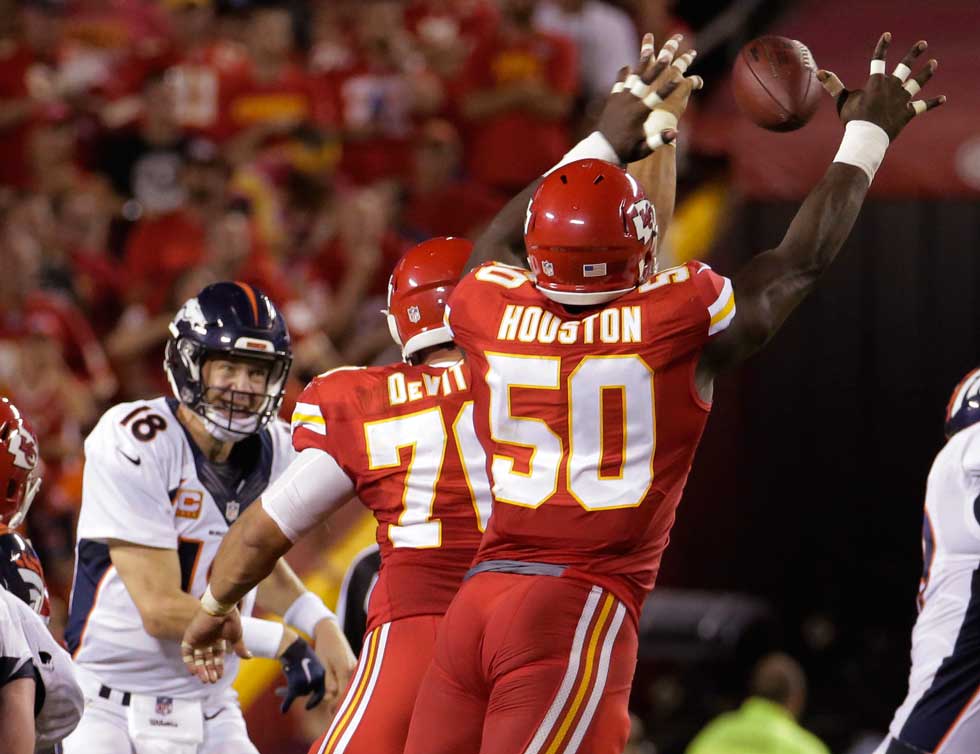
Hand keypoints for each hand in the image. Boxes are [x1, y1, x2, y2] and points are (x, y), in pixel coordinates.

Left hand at [181, 607, 248, 684]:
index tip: (220, 676)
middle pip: (207, 659)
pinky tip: (195, 672)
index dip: (218, 666)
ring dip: (201, 670)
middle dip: (210, 670)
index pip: (217, 656)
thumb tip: (249, 657)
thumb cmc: (230, 620)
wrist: (220, 608)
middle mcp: (207, 640)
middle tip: (212, 681)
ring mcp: (198, 639)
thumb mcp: (236, 636)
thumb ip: (240, 648)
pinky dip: (190, 663)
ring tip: (206, 679)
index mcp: (218, 639)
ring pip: (198, 659)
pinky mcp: (190, 637)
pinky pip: (187, 653)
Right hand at [276, 636, 326, 711]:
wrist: (292, 646)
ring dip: (287, 692)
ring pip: (297, 692)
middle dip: (297, 693)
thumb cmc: (300, 654)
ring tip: (277, 691)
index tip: (307, 707)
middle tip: (285, 695)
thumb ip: (310, 677)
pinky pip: (290, 697)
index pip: (320, 692)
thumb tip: (307, 690)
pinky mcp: (295, 684)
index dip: (315, 701)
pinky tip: (283, 710)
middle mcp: (315, 680)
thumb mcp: (309, 665)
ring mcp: (306, 683)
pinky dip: (286, 704)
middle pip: (306, 692)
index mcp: (321, 674)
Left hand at [312, 617, 356, 710]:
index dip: (336, 705)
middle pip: (350, 692)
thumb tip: (330, 697)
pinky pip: (353, 681)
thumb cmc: (324, 647)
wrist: (330, 632)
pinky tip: (340, 693)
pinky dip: (347, 688)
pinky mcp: (357, 666)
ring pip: (352, 687)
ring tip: (335, 705)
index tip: (330, 712)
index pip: (343, 694)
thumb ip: (328, 682)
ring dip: (344, 696)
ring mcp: (357, 667)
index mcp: (345, 669)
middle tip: (333, 713)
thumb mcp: (322, 665)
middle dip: (342, 703)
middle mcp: (354, 669)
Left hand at [597, 32, 703, 161]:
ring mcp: (620, 99)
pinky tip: (628, 66)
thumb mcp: (643, 149)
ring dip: (641, 64)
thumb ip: (659, 140)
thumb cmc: (625, 151)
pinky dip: (623, 74)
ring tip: (648, 50)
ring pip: (632, 78)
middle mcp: (629, 103)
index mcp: (639, 114)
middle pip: (645, 82)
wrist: (601, 149)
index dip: (668, 88)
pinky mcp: (612, 100)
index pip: (657, 98)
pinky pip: (618, 83)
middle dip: (657, 68)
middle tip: (666, 56)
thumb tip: (675, 132)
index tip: (679, 79)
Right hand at [816, 33, 945, 141]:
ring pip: (917, 83)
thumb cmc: (853, 119)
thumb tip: (820, 72)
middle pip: (905, 67)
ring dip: (926, 73)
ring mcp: (901, 99)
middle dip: (914, 54)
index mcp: (876, 82)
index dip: (883, 47)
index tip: (888, 35)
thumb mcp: (842, 101)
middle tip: (922, 44)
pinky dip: (932, 103)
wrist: (867, 137)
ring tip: (934, 64)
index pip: (879, 60)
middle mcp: (892, 87)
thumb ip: (833, 85)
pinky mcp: (908, 112)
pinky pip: (922, 106)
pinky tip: (943, 98)